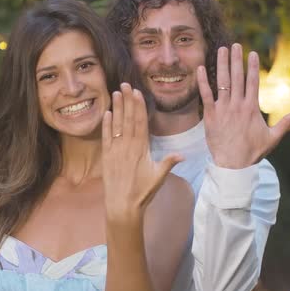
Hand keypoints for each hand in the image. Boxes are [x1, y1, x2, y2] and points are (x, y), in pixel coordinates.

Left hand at [102, 83, 182, 218]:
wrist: (123, 205)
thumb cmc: (143, 192)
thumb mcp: (159, 177)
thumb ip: (169, 163)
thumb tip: (183, 154)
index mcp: (142, 149)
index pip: (140, 123)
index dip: (138, 106)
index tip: (137, 93)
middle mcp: (128, 146)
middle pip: (128, 119)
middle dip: (127, 101)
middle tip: (125, 85)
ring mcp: (116, 150)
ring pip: (117, 125)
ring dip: (116, 108)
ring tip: (115, 93)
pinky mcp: (107, 156)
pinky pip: (106, 137)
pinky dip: (106, 125)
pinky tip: (107, 113)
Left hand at [196, 43, 289, 168]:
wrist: (232, 165)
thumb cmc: (252, 152)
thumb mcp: (273, 138)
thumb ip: (286, 123)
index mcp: (252, 108)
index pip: (253, 81)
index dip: (252, 66)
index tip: (251, 53)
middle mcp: (237, 105)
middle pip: (237, 77)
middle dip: (236, 59)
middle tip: (235, 45)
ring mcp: (223, 109)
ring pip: (222, 82)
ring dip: (221, 65)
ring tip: (221, 50)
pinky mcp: (210, 115)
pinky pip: (205, 95)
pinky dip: (202, 81)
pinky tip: (200, 68)